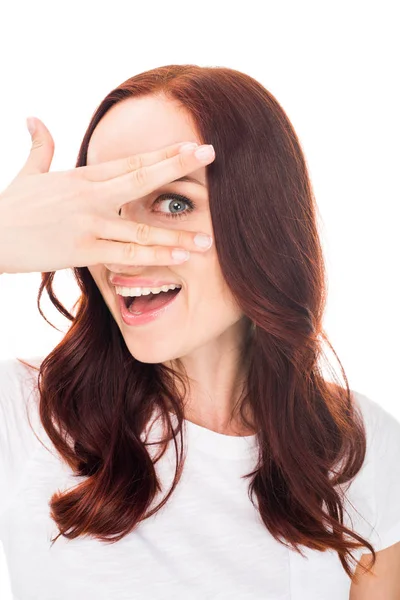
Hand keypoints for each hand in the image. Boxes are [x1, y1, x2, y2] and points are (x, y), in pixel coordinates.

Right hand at [0, 117, 214, 273]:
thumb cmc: (10, 207)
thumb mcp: (28, 174)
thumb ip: (39, 146)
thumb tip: (32, 118)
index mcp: (82, 177)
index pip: (132, 161)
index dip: (164, 153)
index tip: (193, 145)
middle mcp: (90, 196)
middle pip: (141, 178)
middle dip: (178, 165)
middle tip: (210, 154)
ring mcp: (88, 224)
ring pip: (140, 227)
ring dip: (176, 233)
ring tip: (207, 238)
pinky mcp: (82, 251)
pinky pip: (125, 255)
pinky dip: (154, 257)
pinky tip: (179, 259)